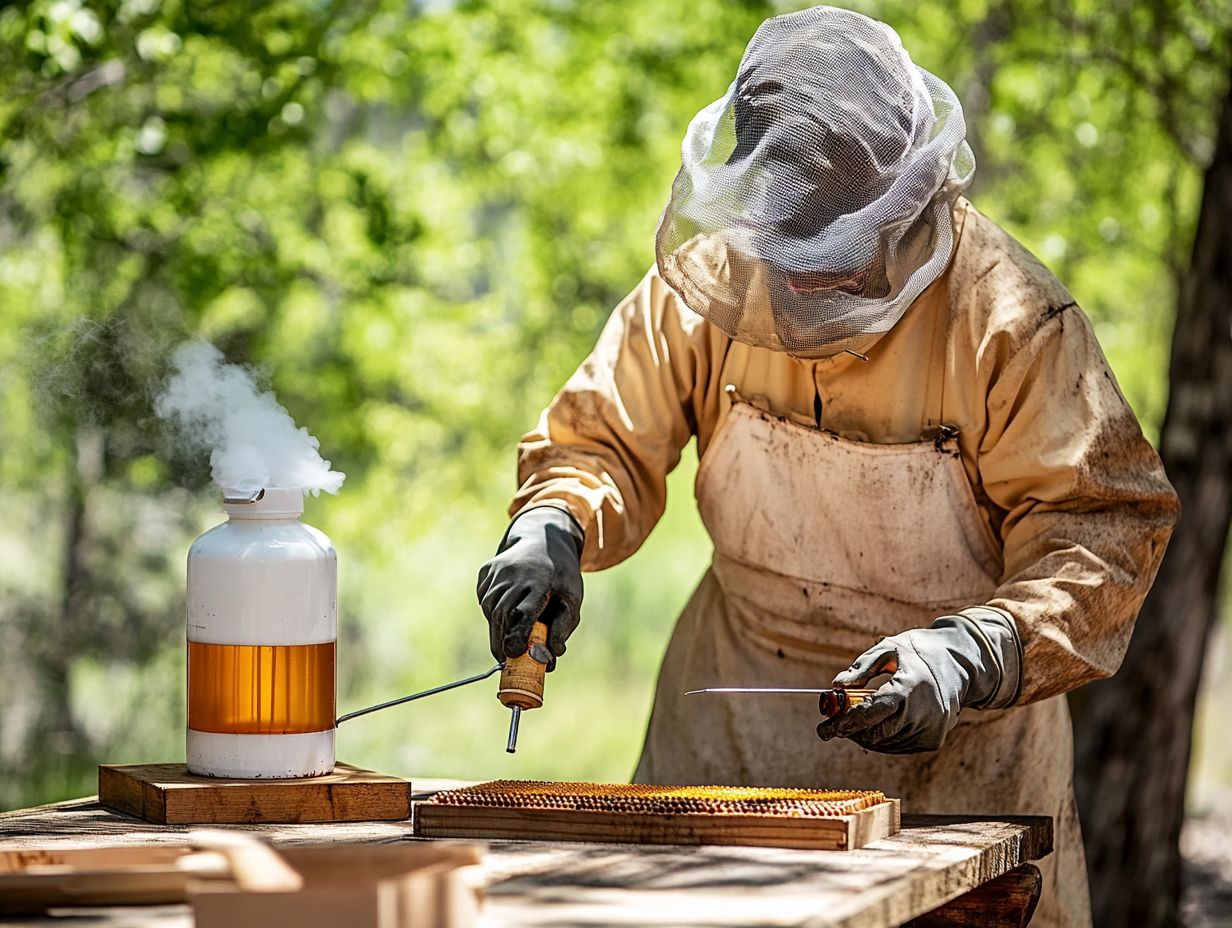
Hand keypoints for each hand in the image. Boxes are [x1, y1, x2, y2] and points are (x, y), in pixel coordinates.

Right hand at [477, 506, 583, 670]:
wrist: (544, 537)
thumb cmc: (561, 575)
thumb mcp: (572, 597)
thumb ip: (563, 627)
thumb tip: (551, 656)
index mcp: (540, 579)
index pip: (523, 612)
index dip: (516, 636)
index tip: (513, 654)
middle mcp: (515, 572)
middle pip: (501, 613)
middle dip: (501, 639)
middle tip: (505, 658)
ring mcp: (498, 569)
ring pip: (489, 607)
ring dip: (496, 626)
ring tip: (510, 632)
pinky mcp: (487, 570)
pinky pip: (484, 598)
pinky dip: (492, 611)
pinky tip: (506, 609)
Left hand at [815, 608, 1021, 753]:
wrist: (960, 664)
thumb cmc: (917, 652)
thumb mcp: (887, 649)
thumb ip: (861, 668)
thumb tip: (836, 686)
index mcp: (910, 687)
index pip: (872, 713)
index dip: (846, 723)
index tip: (825, 729)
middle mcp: (924, 712)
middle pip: (876, 733)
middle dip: (851, 732)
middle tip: (834, 726)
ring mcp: (931, 729)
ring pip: (886, 743)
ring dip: (865, 736)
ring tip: (854, 723)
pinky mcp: (934, 740)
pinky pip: (899, 746)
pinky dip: (883, 740)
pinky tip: (876, 727)